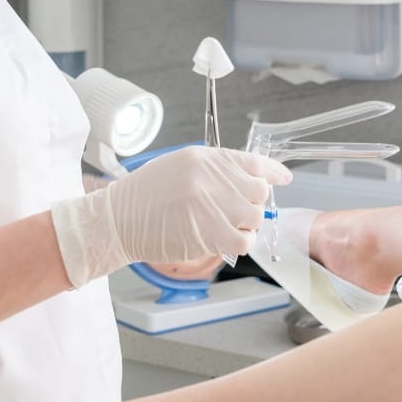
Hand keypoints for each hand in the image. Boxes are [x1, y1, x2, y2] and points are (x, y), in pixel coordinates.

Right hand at [51, 147, 290, 287]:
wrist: (119, 219)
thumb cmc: (146, 196)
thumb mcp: (180, 167)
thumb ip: (214, 171)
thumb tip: (248, 180)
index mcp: (205, 158)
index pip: (253, 161)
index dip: (272, 172)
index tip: (282, 178)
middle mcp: (213, 178)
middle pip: (259, 192)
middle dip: (253, 203)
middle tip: (237, 211)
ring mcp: (213, 205)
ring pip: (255, 216)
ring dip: (246, 225)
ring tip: (226, 227)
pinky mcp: (211, 233)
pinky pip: (245, 240)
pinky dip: (241, 242)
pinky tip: (228, 240)